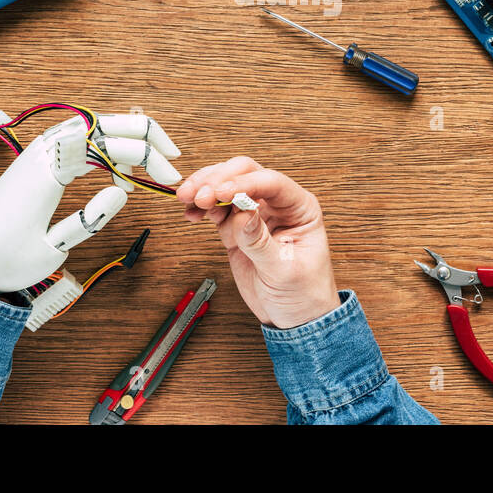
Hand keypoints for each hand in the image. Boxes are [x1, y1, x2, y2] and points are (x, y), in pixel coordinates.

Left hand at [0, 110, 180, 292]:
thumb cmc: (6, 262)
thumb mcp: (52, 250)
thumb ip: (89, 219)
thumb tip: (124, 189)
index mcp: (45, 170)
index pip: (107, 143)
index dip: (145, 155)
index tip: (168, 177)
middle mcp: (40, 153)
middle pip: (101, 123)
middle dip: (143, 136)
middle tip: (171, 160)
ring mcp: (37, 154)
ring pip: (91, 126)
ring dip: (125, 137)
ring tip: (150, 162)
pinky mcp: (36, 162)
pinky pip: (77, 140)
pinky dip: (104, 147)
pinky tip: (119, 170)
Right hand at [177, 157, 339, 329]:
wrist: (296, 319)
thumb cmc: (304, 294)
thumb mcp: (284, 270)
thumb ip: (261, 241)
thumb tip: (243, 213)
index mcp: (300, 208)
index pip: (270, 182)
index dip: (243, 184)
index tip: (220, 193)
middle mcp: (277, 205)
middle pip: (245, 174)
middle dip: (219, 180)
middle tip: (198, 196)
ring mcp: (255, 215)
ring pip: (226, 186)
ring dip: (204, 188)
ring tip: (188, 200)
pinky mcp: (237, 230)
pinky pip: (216, 209)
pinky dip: (200, 207)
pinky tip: (190, 212)